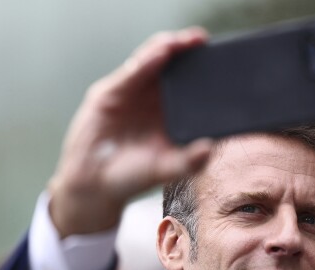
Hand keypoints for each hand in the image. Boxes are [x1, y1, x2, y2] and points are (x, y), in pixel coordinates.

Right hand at [48, 27, 213, 237]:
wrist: (94, 185)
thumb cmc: (131, 177)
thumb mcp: (166, 169)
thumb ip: (189, 161)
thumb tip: (210, 148)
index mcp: (168, 112)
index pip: (188, 82)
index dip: (201, 68)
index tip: (220, 59)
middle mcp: (151, 98)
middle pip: (171, 65)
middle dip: (186, 50)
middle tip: (202, 40)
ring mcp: (131, 93)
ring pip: (151, 61)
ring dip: (167, 48)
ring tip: (184, 41)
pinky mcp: (110, 93)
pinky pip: (131, 72)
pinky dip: (146, 61)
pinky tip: (161, 52)